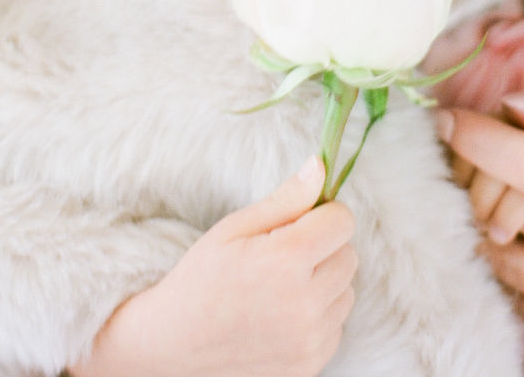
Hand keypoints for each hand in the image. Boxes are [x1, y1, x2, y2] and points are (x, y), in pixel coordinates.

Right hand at [75, 157, 356, 376]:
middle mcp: (306, 303)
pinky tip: (282, 315)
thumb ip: (286, 199)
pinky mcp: (310, 366)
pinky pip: (336, 326)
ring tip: (280, 287)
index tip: (297, 222)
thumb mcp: (235, 228)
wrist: (174, 346)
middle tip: (282, 255)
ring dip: (324, 284)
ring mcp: (310, 340)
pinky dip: (318, 317)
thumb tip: (320, 166)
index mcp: (287, 260)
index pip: (343, 222)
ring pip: (346, 292)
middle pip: (349, 256)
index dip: (322, 214)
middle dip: (323, 248)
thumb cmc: (201, 278)